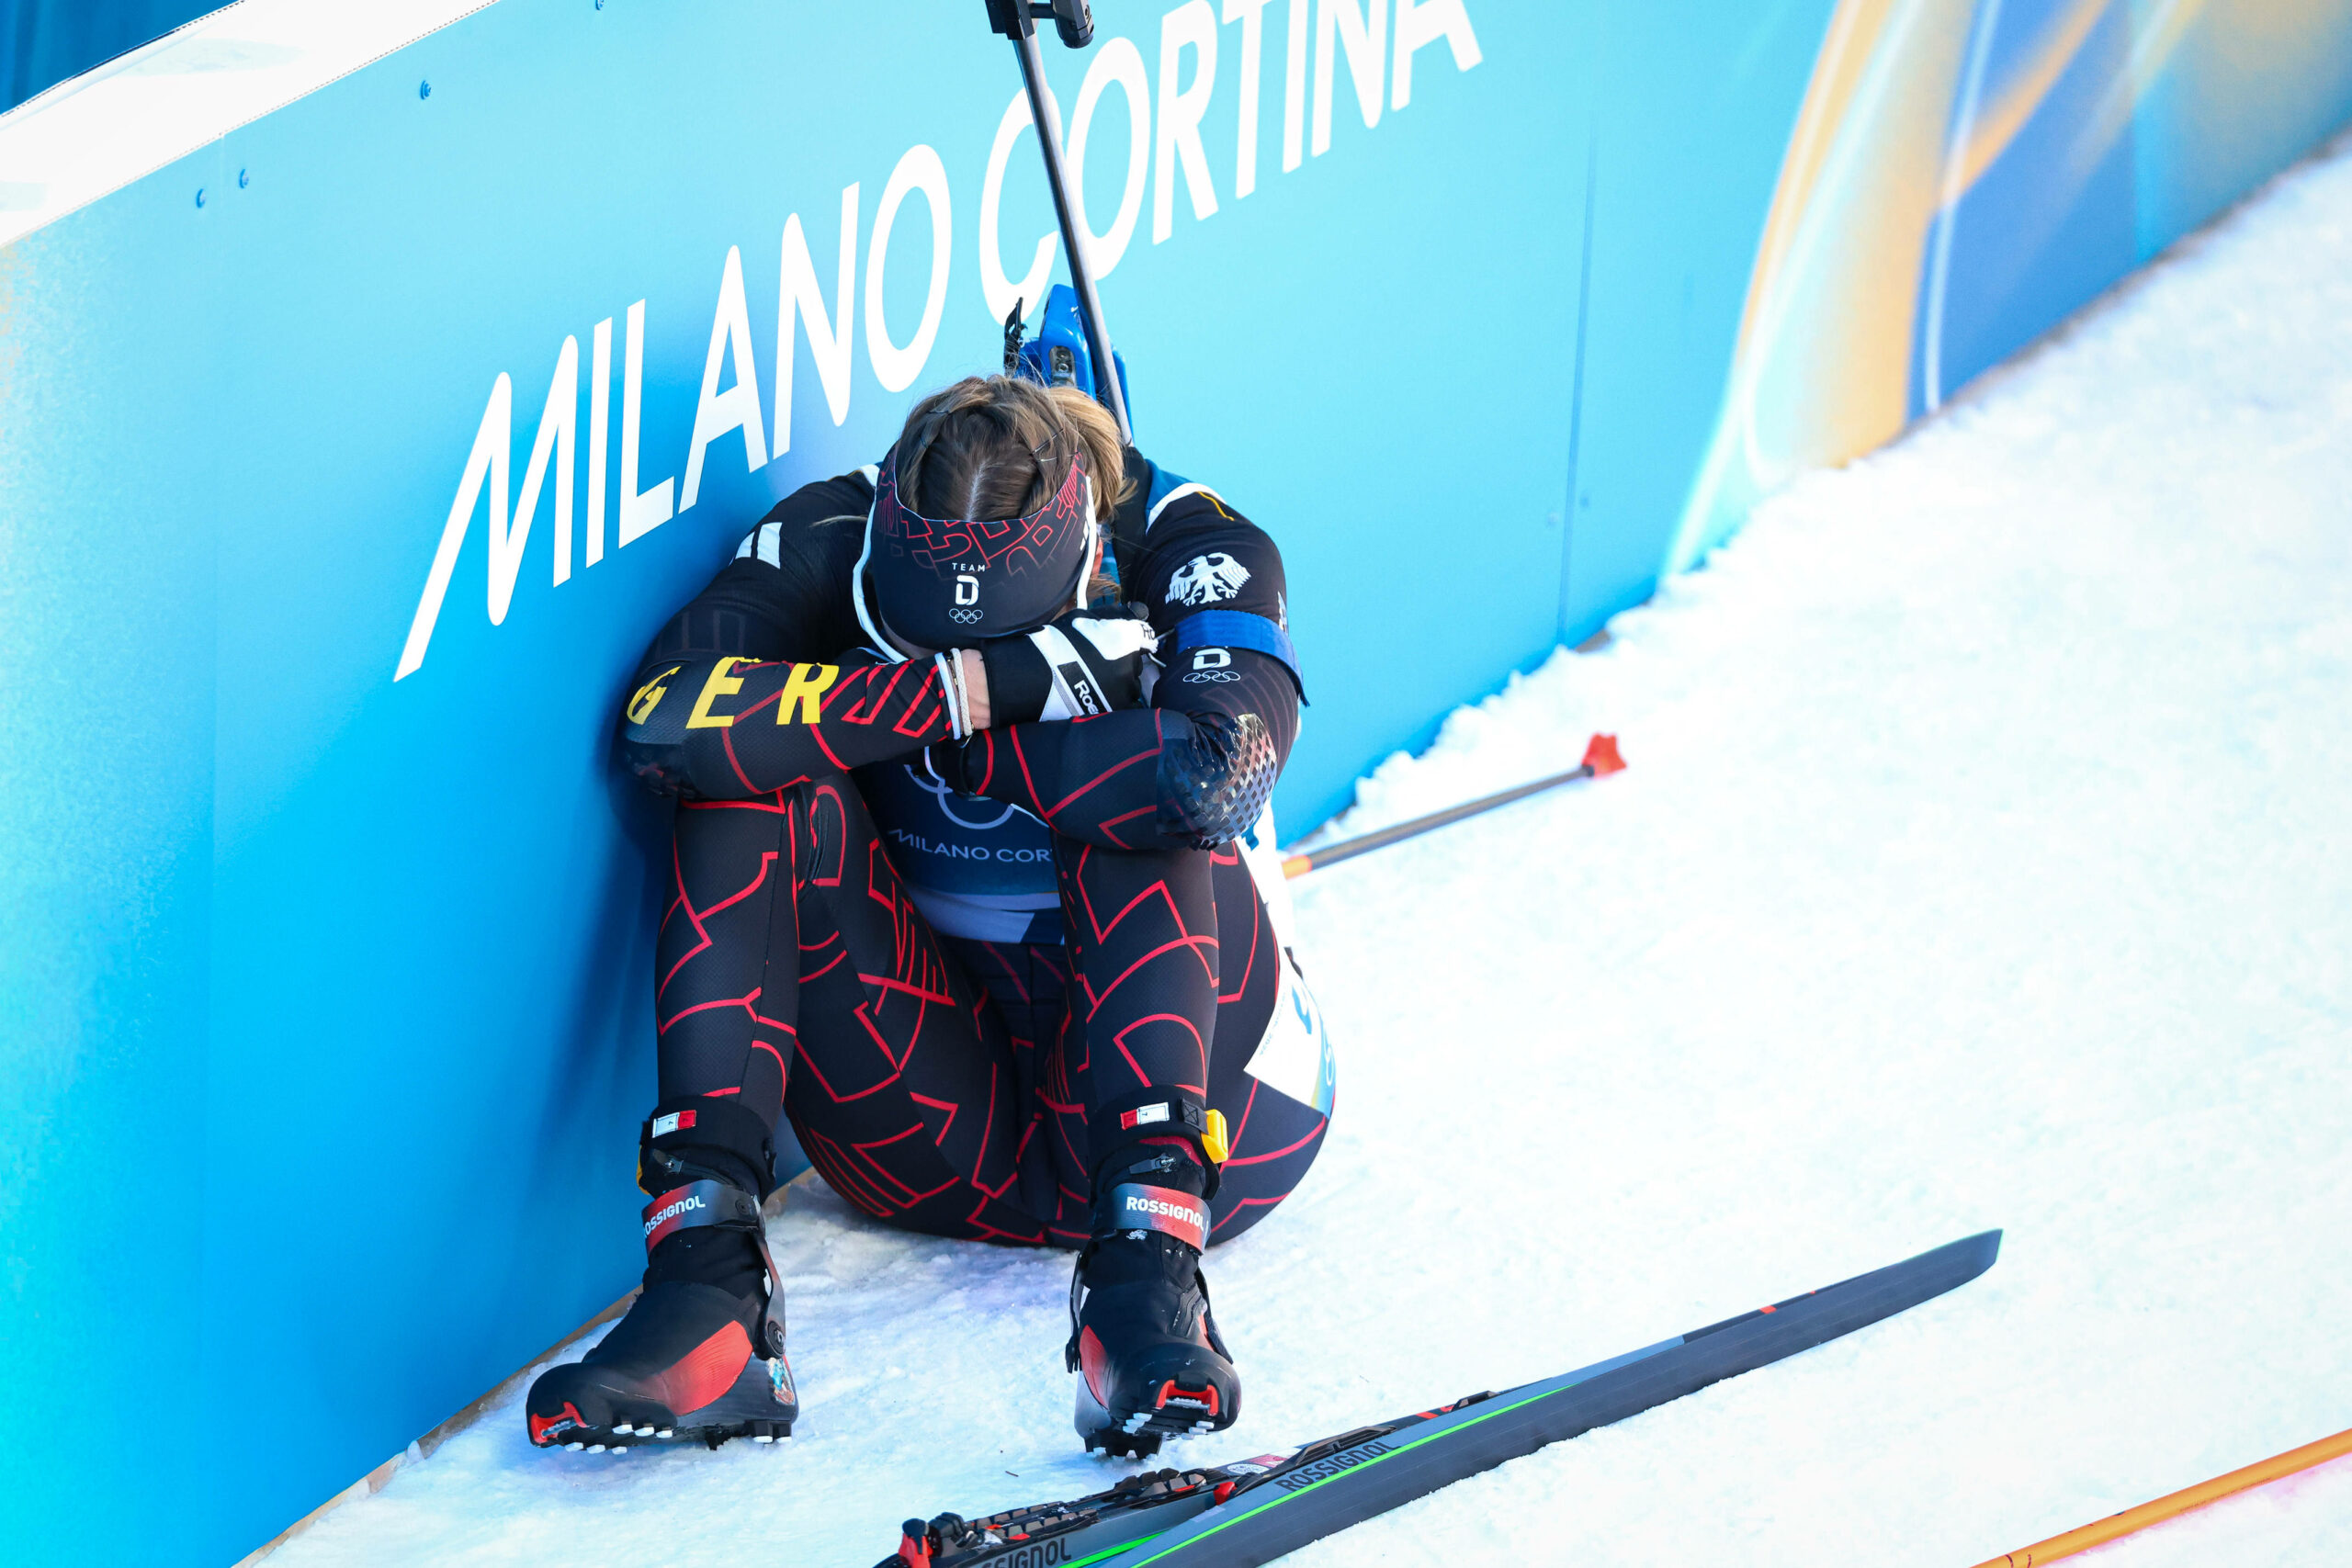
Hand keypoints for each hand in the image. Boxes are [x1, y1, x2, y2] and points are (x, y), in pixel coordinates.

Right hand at [978, 605, 1159, 724]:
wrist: (1034, 678)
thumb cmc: (1056, 642)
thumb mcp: (1084, 617)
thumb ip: (1114, 616)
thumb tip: (1136, 611)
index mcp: (1126, 638)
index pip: (1143, 635)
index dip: (1132, 637)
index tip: (1121, 641)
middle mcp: (1132, 664)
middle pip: (1137, 661)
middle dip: (1123, 660)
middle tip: (1098, 662)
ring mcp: (1125, 690)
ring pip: (1131, 685)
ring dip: (1120, 682)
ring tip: (1094, 681)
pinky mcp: (1116, 709)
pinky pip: (1124, 703)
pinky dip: (1114, 699)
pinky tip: (1095, 695)